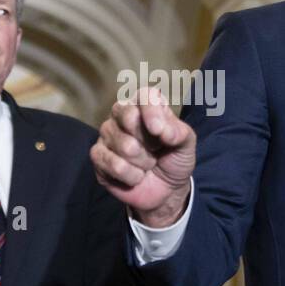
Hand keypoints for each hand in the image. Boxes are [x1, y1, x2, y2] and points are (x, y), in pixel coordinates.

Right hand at [91, 86, 195, 226]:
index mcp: (145, 104)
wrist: (166, 190)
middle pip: (128, 117)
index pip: (144, 95)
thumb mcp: (186, 145)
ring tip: (147, 164)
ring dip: (143, 162)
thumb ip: (179, 132)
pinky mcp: (98, 156)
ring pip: (124, 146)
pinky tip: (135, 176)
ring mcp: (107, 134)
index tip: (159, 131)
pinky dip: (131, 176)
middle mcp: (122, 114)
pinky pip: (113, 164)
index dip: (151, 111)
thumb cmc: (174, 159)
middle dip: (149, 142)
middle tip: (155, 150)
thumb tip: (161, 129)